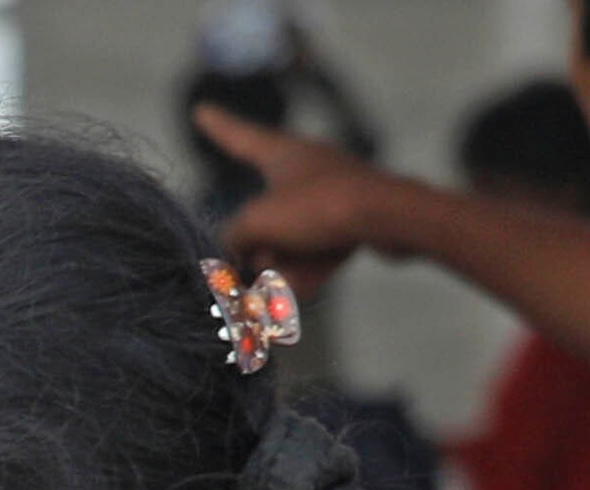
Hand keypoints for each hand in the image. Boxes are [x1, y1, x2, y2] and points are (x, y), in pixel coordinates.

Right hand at [201, 105, 392, 271]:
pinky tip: (308, 279)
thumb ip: (233, 235)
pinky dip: (306, 269)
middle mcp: (305, 169)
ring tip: (282, 277)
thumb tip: (235, 250)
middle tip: (247, 268)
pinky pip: (312, 252)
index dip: (217, 126)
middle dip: (252, 247)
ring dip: (278, 263)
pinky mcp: (349, 221)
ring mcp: (328, 195)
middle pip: (259, 213)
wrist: (388, 219)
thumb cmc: (321, 207)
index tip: (201, 109)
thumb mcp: (258, 221)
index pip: (240, 136)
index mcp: (283, 154)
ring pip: (283, 238)